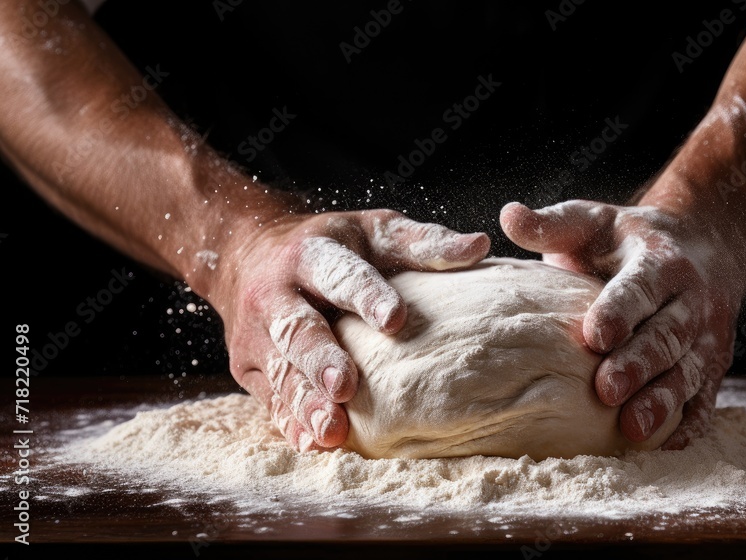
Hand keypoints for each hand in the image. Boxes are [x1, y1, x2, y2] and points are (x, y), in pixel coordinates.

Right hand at [211, 209, 489, 451]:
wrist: (248, 253)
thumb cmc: (332, 247)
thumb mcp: (373, 231)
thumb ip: (422, 242)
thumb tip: (479, 247)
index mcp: (311, 254)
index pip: (338, 274)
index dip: (366, 294)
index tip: (397, 319)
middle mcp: (277, 293)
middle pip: (298, 329)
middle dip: (322, 359)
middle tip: (348, 385)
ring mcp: (257, 334)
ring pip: (281, 370)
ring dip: (305, 402)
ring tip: (331, 429)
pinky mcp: (248, 367)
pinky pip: (269, 397)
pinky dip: (290, 421)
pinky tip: (311, 442)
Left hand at [500, 200, 745, 448]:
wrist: (707, 243)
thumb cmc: (629, 239)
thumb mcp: (595, 220)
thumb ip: (553, 223)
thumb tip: (508, 215)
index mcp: (660, 262)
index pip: (640, 288)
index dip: (619, 311)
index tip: (593, 336)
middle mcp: (691, 301)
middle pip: (666, 335)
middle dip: (638, 364)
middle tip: (606, 390)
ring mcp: (707, 337)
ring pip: (688, 371)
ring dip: (662, 400)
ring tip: (632, 429)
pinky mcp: (713, 365)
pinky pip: (706, 397)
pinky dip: (690, 423)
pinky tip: (667, 446)